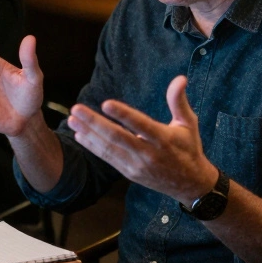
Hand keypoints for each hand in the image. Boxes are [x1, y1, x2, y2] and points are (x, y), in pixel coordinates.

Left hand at [66, 75, 215, 203]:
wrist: (189, 184)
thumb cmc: (189, 148)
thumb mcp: (188, 124)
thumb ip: (178, 101)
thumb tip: (180, 78)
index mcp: (164, 139)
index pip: (141, 125)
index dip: (123, 115)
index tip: (106, 103)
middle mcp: (148, 154)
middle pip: (117, 137)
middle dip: (94, 123)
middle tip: (76, 109)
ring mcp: (137, 166)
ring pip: (108, 149)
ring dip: (88, 133)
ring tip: (71, 119)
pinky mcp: (129, 173)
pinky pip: (107, 158)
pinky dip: (92, 147)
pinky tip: (80, 135)